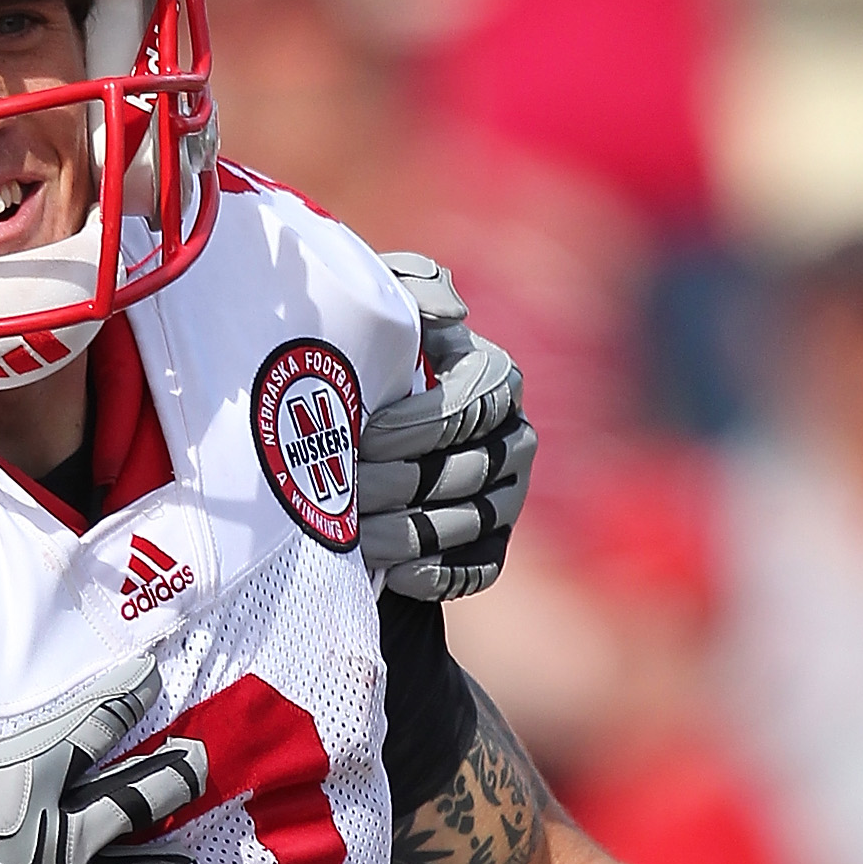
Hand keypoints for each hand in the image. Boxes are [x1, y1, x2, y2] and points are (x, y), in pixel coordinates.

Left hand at [359, 253, 535, 601]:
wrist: (352, 441)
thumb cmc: (366, 362)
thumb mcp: (385, 310)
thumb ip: (414, 290)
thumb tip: (454, 315)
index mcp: (496, 381)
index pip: (477, 403)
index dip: (422, 423)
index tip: (367, 434)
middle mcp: (515, 440)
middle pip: (469, 469)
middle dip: (402, 482)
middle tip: (348, 491)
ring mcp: (509, 498)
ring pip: (470, 520)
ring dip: (411, 532)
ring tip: (356, 537)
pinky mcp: (494, 548)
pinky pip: (478, 568)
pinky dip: (436, 572)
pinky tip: (393, 574)